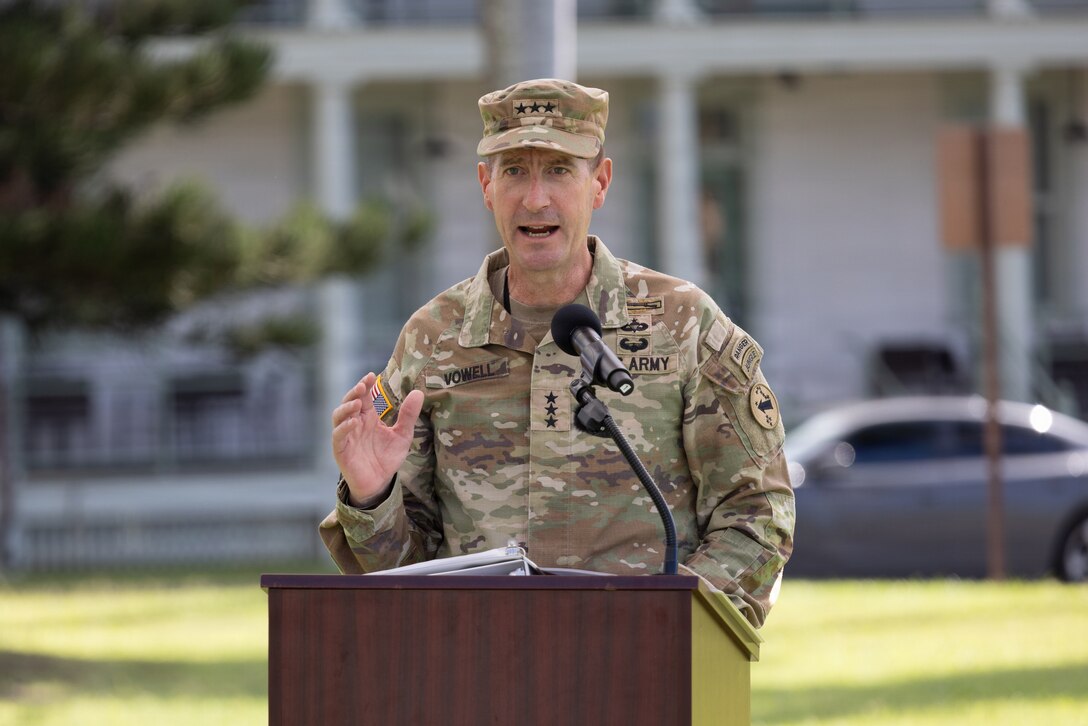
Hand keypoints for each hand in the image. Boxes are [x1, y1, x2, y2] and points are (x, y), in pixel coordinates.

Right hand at [331, 373, 424, 506]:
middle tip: (363, 385)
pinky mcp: (341, 450)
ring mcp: (346, 436)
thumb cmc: (387, 457)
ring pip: (338, 416)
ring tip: (357, 402)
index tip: (372, 376)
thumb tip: (418, 392)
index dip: (365, 385)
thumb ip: (408, 415)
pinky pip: (338, 436)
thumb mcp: (402, 435)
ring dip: (346, 407)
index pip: (363, 396)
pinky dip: (344, 427)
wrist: (379, 483)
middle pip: (349, 402)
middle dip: (354, 392)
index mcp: (368, 417)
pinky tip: (355, 422)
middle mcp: (355, 423)